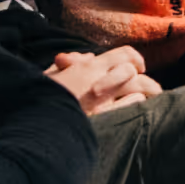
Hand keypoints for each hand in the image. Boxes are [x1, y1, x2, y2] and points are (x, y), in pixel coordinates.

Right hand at [44, 48, 162, 115]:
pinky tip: (135, 110)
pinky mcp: (106, 121)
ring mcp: (103, 103)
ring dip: (145, 91)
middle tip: (147, 84)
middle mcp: (98, 82)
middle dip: (141, 76)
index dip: (135, 58)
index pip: (123, 54)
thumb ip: (70, 64)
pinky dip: (137, 104)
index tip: (138, 66)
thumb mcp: (50, 77)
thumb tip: (88, 57)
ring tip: (150, 97)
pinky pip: (133, 106)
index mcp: (86, 68)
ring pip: (138, 88)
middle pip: (133, 71)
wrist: (34, 129)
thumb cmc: (38, 100)